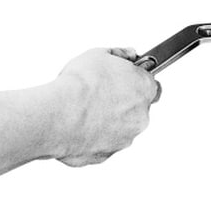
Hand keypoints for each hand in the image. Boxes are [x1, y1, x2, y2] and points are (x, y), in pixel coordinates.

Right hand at [52, 47, 158, 166]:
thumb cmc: (80, 85)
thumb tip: (129, 54)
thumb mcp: (100, 54)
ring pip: (121, 128)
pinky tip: (79, 125)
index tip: (126, 78)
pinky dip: (93, 136)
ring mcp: (125, 138)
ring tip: (86, 109)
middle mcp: (141, 116)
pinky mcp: (107, 155)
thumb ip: (120, 54)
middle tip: (101, 93)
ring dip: (109, 121)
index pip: (152, 84)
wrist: (59, 115)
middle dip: (123, 102)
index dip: (137, 80)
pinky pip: (103, 143)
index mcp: (144, 88)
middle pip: (138, 108)